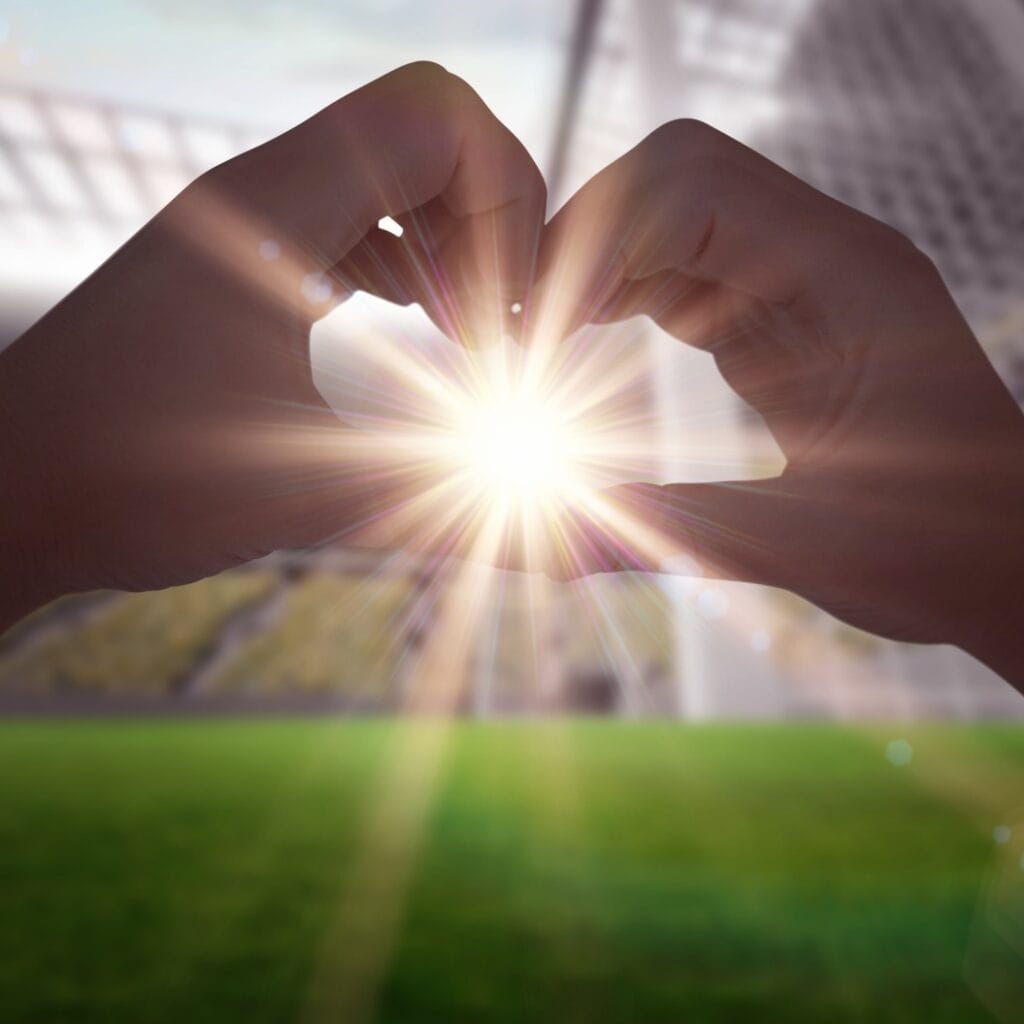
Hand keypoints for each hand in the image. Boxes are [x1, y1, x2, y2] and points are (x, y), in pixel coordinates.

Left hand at [0, 62, 545, 628]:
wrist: (11, 494)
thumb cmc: (133, 484)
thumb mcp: (309, 487)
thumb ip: (441, 472)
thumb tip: (547, 491)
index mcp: (275, 215)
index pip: (433, 118)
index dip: (507, 198)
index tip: (510, 308)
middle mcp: (257, 193)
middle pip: (420, 130)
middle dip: (490, 218)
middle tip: (499, 323)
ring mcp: (242, 222)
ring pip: (384, 172)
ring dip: (447, 238)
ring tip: (467, 332)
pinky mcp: (235, 260)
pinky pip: (344, 217)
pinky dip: (401, 257)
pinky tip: (417, 324)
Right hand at [538, 120, 1023, 687]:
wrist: (1002, 557)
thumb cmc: (938, 556)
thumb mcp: (796, 547)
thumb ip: (658, 530)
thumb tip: (522, 541)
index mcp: (849, 280)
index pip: (693, 188)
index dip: (593, 243)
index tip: (537, 333)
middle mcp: (825, 255)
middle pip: (671, 178)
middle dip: (579, 243)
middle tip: (522, 333)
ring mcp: (800, 279)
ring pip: (668, 214)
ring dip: (592, 265)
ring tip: (539, 342)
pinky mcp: (777, 316)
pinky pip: (680, 268)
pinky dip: (618, 294)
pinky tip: (583, 345)